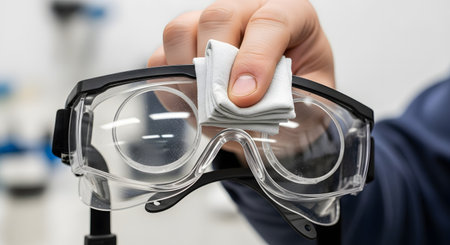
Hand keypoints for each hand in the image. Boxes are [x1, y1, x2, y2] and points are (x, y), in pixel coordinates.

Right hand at [148, 0, 334, 107]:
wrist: (281, 105)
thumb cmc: (299, 94)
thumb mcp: (311, 99)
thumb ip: (288, 99)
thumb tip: (244, 106)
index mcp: (290, 15)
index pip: (270, 21)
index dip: (256, 59)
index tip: (247, 98)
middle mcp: (247, 11)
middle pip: (219, 17)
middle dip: (219, 66)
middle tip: (226, 104)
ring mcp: (210, 27)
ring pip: (181, 30)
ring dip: (191, 72)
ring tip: (210, 103)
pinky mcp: (184, 47)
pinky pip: (160, 58)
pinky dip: (172, 83)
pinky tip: (195, 102)